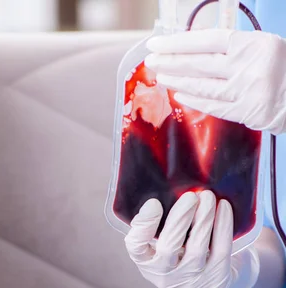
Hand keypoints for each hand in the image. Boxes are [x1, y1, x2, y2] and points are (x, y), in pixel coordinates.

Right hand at [125, 190, 259, 287]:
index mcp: (145, 262)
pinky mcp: (215, 280)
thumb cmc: (180, 248)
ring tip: (208, 197)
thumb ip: (158, 222)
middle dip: (181, 218)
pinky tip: (224, 208)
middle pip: (169, 246)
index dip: (144, 225)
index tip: (154, 203)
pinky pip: (220, 250)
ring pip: (197, 248)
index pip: (136, 246)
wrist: (210, 275)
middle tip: (191, 196)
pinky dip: (223, 227)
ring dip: (204, 218)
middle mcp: (164, 276)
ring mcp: (190, 281)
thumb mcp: (161, 238)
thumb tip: (166, 189)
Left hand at [145, 29, 285, 134]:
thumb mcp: (262, 47)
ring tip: (160, 77)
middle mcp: (248, 66)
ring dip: (177, 81)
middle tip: (151, 61)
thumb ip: (232, 48)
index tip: (157, 44)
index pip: (206, 40)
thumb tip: (193, 49)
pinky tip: (178, 97)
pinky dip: (193, 101)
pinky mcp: (245, 111)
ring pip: (202, 86)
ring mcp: (246, 90)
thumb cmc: (283, 68)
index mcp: (253, 44)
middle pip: (199, 64)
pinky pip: (212, 105)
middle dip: (170, 62)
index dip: (178, 43)